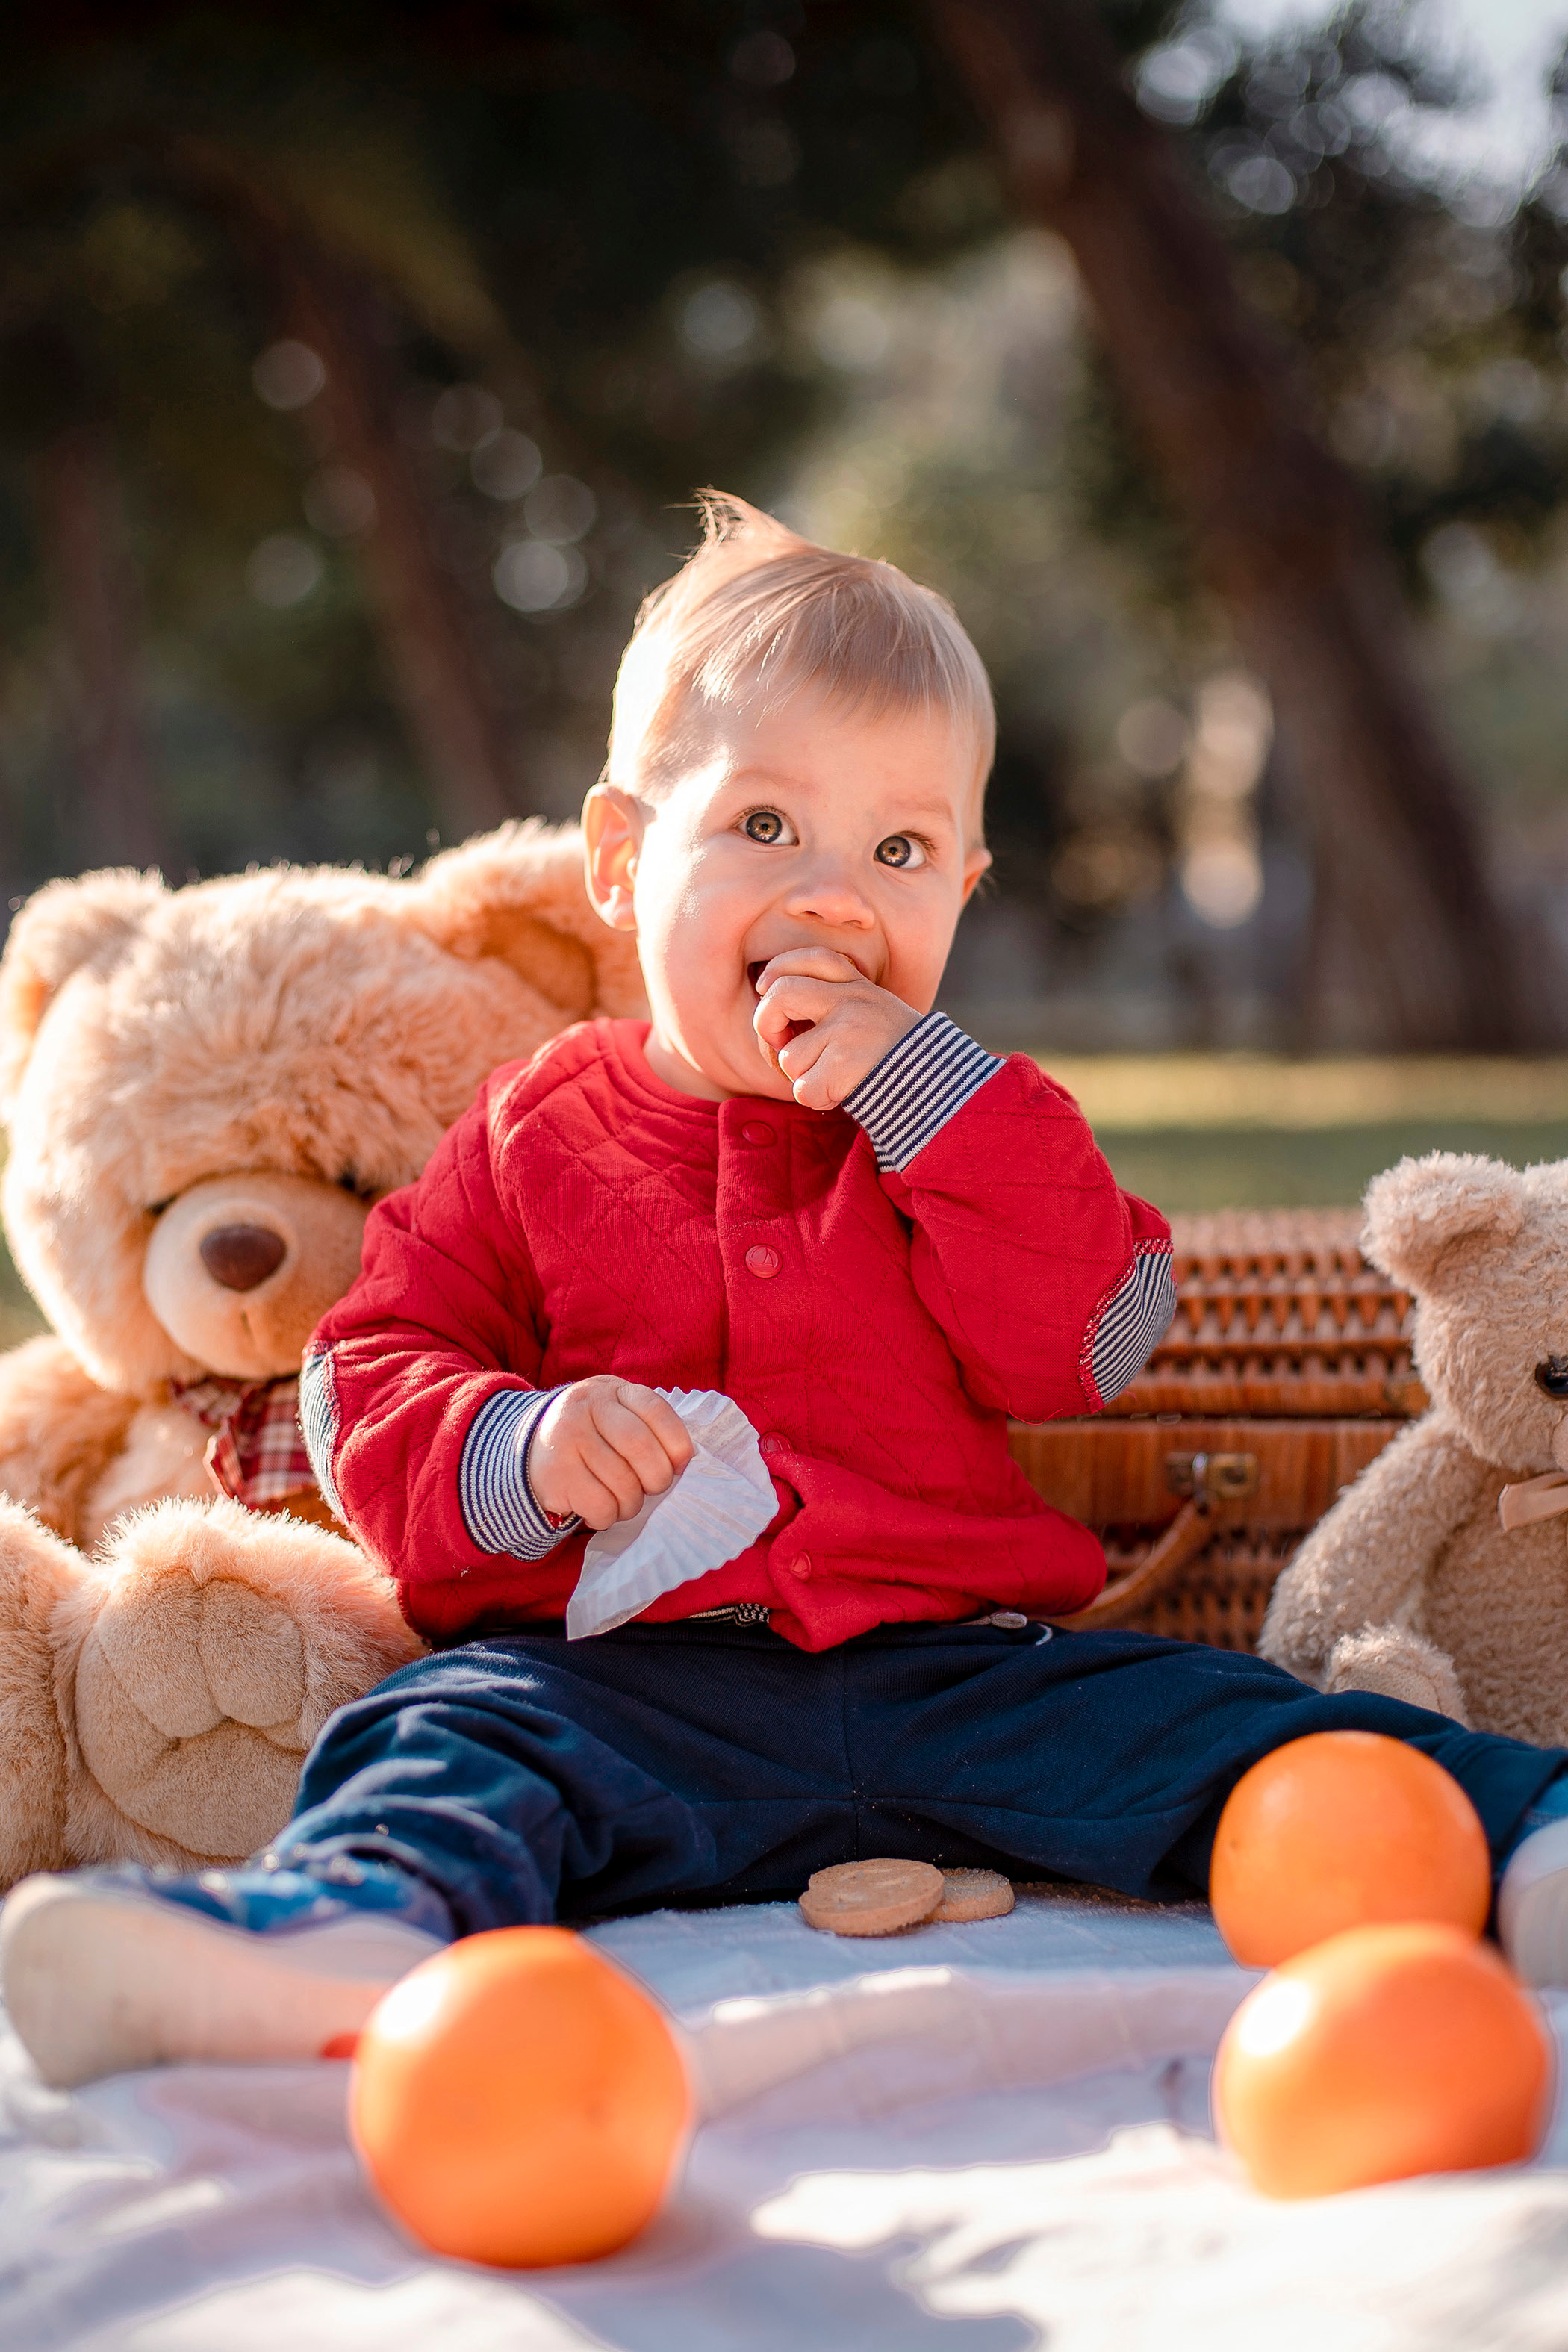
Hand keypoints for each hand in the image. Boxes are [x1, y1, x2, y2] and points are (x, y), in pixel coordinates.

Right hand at [528, 1378, 693, 1530]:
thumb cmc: (593, 1437)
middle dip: (657, 1478)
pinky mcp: (556, 1473)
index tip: (679, 1465)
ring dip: (632, 1503)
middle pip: (641, 1447)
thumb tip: (684, 1463)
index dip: (677, 1444)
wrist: (533, 1450)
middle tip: (652, 1488)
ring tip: (623, 1500)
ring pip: (623, 1483)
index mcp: (613, 1390)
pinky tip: (599, 1508)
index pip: (656, 1411)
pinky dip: (608, 1516)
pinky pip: (601, 1506)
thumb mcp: (618, 1416)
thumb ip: (649, 1429)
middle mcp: (588, 1407)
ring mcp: (568, 1438)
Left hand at [753, 948, 918, 1109]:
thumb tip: (775, 1011)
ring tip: (836, 1077)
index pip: (811, 958)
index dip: (779, 970)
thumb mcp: (875, 1015)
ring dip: (804, 1077)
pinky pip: (803, 1089)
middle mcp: (853, 1000)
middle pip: (780, 994)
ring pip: (790, 1057)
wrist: (940, 1088)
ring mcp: (849, 1030)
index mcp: (859, 986)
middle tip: (780, 1044)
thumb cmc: (898, 1059)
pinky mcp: (846, 1063)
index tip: (767, 988)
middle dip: (766, 1023)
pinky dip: (817, 1100)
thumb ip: (836, 1004)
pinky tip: (841, 1094)